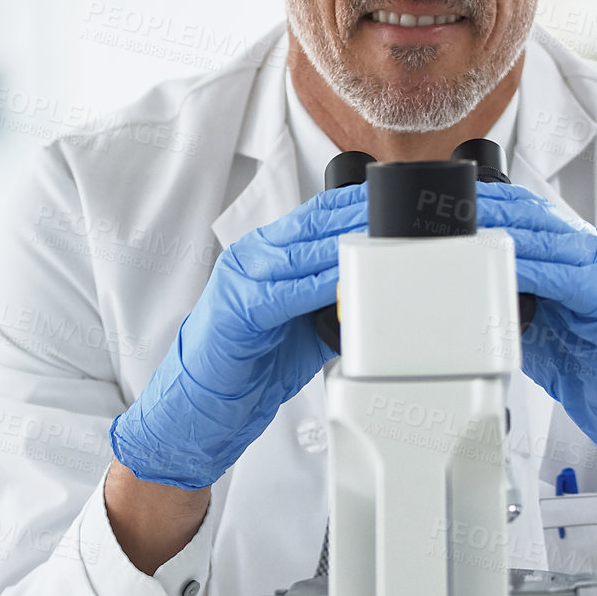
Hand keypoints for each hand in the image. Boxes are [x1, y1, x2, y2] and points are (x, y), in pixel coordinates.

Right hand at [109, 185, 367, 489]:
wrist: (205, 398)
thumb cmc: (251, 360)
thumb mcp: (301, 322)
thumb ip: (332, 303)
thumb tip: (375, 295)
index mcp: (263, 253)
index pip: (313, 215)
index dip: (350, 203)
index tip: (384, 197)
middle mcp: (251, 258)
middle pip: (311, 227)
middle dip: (354, 217)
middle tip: (391, 211)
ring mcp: (241, 280)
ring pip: (302, 254)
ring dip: (344, 246)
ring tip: (378, 238)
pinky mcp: (239, 309)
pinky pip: (288, 292)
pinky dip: (320, 285)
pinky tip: (345, 279)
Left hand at [475, 182, 596, 468]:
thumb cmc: (573, 351)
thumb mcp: (529, 308)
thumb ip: (504, 284)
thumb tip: (461, 273)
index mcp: (569, 245)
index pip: (527, 208)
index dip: (493, 200)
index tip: (459, 198)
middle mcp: (588, 249)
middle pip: (534, 216)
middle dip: (493, 211)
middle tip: (457, 210)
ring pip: (548, 241)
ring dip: (506, 236)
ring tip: (473, 232)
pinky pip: (563, 278)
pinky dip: (532, 272)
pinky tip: (507, 269)